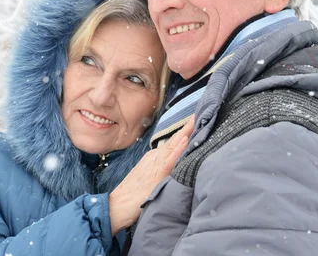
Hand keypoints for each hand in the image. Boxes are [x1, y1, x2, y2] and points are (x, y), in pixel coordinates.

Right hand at [108, 116, 194, 234]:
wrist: (116, 206)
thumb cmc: (132, 197)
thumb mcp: (149, 180)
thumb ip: (161, 172)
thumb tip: (176, 168)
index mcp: (154, 158)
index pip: (174, 142)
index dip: (187, 131)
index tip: (198, 119)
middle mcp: (155, 158)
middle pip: (175, 140)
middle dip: (188, 126)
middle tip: (201, 112)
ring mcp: (154, 165)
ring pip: (173, 146)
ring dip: (186, 132)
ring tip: (196, 119)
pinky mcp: (155, 176)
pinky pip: (169, 161)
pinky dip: (178, 150)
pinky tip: (186, 140)